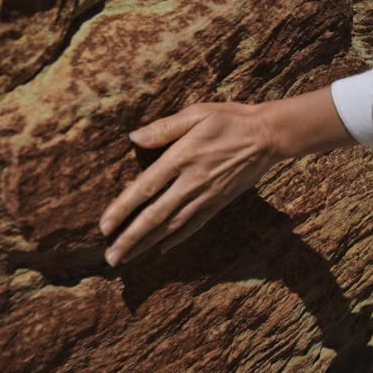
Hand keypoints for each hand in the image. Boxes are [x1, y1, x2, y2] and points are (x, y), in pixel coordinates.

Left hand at [98, 85, 357, 266]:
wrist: (267, 136)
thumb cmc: (230, 119)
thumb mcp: (196, 113)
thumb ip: (164, 128)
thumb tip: (134, 137)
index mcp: (182, 158)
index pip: (145, 188)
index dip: (123, 209)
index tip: (104, 227)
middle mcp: (192, 182)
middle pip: (156, 216)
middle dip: (131, 239)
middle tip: (110, 258)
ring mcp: (207, 195)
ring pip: (173, 226)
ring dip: (148, 244)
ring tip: (127, 258)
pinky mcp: (220, 202)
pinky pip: (195, 224)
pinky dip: (177, 238)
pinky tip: (162, 248)